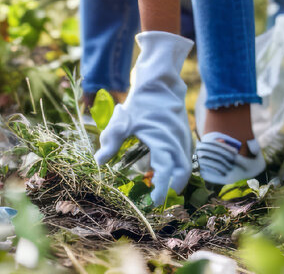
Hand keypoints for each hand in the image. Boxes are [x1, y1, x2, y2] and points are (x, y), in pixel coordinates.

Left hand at [95, 31, 192, 205]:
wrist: (160, 82)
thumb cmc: (140, 101)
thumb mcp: (123, 121)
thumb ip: (111, 141)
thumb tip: (98, 161)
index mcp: (164, 141)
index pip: (167, 172)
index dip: (161, 189)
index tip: (154, 202)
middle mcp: (178, 142)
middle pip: (182, 173)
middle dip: (172, 187)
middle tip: (157, 198)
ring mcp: (184, 138)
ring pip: (185, 165)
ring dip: (175, 177)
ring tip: (159, 185)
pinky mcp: (184, 134)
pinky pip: (184, 156)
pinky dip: (177, 165)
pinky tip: (163, 167)